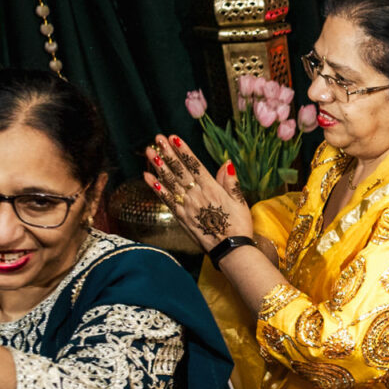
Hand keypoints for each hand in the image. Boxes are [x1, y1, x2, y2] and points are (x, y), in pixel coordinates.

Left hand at [143, 135, 250, 252]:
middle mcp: (196, 195)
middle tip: (157, 139)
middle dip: (168, 153)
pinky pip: (166, 200)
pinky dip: (156, 188)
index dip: (184, 151)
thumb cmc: (238, 226)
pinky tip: (148, 177)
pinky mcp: (181, 218)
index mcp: (212, 189)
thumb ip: (231, 182)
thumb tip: (226, 162)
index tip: (173, 138)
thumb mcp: (240, 202)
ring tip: (149, 152)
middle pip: (180, 171)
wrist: (230, 250)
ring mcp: (186, 206)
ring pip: (170, 183)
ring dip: (159, 166)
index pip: (195, 165)